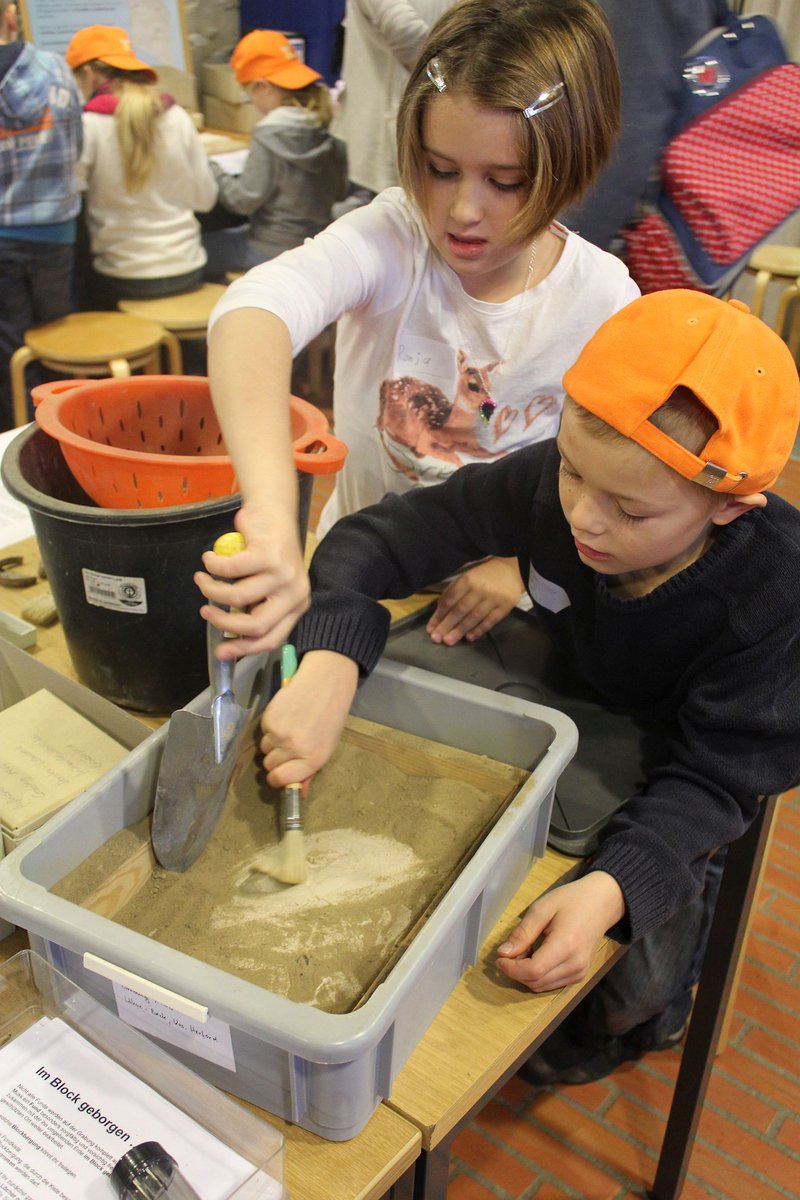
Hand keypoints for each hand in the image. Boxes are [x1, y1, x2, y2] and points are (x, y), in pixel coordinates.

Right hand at [195, 503, 309, 658]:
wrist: (273, 512)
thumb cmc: (265, 551)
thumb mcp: (266, 586)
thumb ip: (254, 608)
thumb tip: (227, 641)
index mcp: (296, 605)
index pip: (271, 638)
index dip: (242, 648)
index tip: (219, 651)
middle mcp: (295, 593)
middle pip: (255, 625)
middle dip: (223, 623)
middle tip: (205, 612)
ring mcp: (284, 574)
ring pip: (237, 598)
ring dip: (211, 589)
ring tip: (202, 579)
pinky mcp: (269, 555)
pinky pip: (230, 570)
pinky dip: (212, 566)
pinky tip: (208, 560)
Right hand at [259, 650, 358, 787]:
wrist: (325, 683)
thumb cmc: (330, 716)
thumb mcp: (327, 747)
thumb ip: (310, 771)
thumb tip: (299, 793)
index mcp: (313, 759)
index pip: (281, 779)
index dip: (277, 778)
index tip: (278, 774)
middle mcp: (294, 749)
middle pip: (269, 765)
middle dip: (275, 759)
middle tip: (287, 746)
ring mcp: (279, 733)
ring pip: (264, 748)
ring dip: (272, 742)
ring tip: (289, 727)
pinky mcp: (269, 718)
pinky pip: (263, 731)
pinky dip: (270, 727)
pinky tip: (285, 715)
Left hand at [426, 557, 523, 645]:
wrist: (511, 570)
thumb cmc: (483, 576)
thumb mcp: (466, 577)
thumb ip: (452, 592)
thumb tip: (439, 612)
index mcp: (467, 580)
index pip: (450, 600)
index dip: (439, 615)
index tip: (431, 628)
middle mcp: (479, 589)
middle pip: (460, 610)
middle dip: (447, 625)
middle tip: (437, 638)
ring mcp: (493, 598)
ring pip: (474, 617)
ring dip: (460, 630)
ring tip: (449, 641)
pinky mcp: (505, 607)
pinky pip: (490, 621)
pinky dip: (479, 630)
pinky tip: (469, 638)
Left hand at [495, 872, 624, 991]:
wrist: (602, 903)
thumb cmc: (571, 900)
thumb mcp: (542, 909)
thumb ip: (522, 933)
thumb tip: (503, 953)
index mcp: (566, 946)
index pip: (533, 971)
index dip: (512, 969)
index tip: (499, 958)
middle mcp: (575, 965)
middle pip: (536, 982)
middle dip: (516, 971)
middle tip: (510, 951)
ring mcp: (579, 973)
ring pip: (542, 987)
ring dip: (526, 975)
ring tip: (525, 951)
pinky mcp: (580, 976)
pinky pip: (552, 984)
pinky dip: (538, 975)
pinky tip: (536, 956)